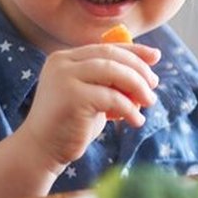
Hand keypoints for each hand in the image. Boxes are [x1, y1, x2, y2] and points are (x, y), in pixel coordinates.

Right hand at [19, 41, 160, 174]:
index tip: (155, 57)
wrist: (42, 150)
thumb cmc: (71, 124)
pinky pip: (111, 97)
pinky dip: (129, 108)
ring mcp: (64, 77)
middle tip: (154, 85)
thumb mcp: (92, 95)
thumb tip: (148, 64)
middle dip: (138, 69)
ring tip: (149, 102)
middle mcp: (62, 62)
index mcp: (65, 58)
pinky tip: (136, 120)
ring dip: (137, 87)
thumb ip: (111, 80)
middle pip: (112, 56)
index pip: (106, 47)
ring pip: (113, 72)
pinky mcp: (71, 97)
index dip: (134, 50)